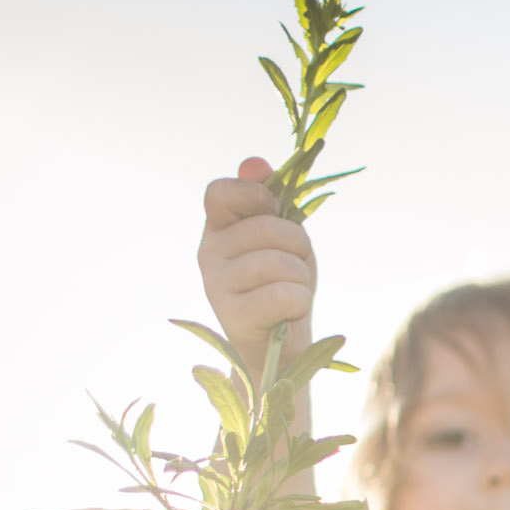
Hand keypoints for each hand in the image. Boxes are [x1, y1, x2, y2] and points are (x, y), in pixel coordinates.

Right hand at [199, 157, 315, 372]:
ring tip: (291, 290)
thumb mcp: (281, 236)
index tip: (274, 212)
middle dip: (299, 245)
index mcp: (216, 229)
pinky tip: (290, 312)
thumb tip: (255, 163)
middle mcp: (208, 254)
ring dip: (302, 277)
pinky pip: (285, 295)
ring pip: (281, 263)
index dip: (257, 196)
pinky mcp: (234, 318)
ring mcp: (217, 287)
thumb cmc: (282, 283)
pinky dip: (300, 302)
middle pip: (268, 228)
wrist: (279, 347)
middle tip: (295, 265)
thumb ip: (269, 199)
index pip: (220, 192)